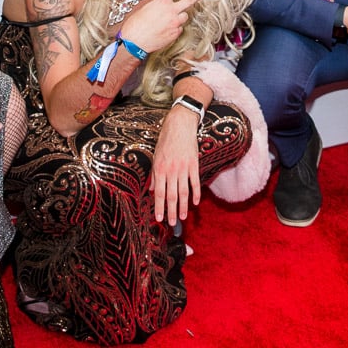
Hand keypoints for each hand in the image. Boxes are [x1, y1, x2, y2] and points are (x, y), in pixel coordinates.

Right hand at [119, 0, 205, 55]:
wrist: (135, 42)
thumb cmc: (136, 25)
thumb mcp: (146, 9)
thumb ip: (159, 6)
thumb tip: (164, 8)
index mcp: (162, 2)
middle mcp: (171, 11)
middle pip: (188, 1)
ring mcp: (175, 23)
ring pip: (184, 17)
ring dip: (179, 17)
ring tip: (167, 21)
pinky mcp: (175, 34)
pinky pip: (179, 29)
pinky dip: (174, 29)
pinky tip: (164, 31)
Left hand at [151, 104, 201, 222]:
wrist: (180, 125)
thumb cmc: (165, 140)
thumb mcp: (155, 156)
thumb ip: (154, 174)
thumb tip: (152, 190)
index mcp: (159, 168)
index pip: (159, 192)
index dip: (159, 207)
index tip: (158, 218)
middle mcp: (171, 170)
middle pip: (171, 195)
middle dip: (171, 211)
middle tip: (172, 223)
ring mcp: (183, 168)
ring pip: (183, 192)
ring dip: (183, 206)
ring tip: (182, 218)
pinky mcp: (194, 164)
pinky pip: (195, 182)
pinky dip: (195, 193)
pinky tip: (195, 203)